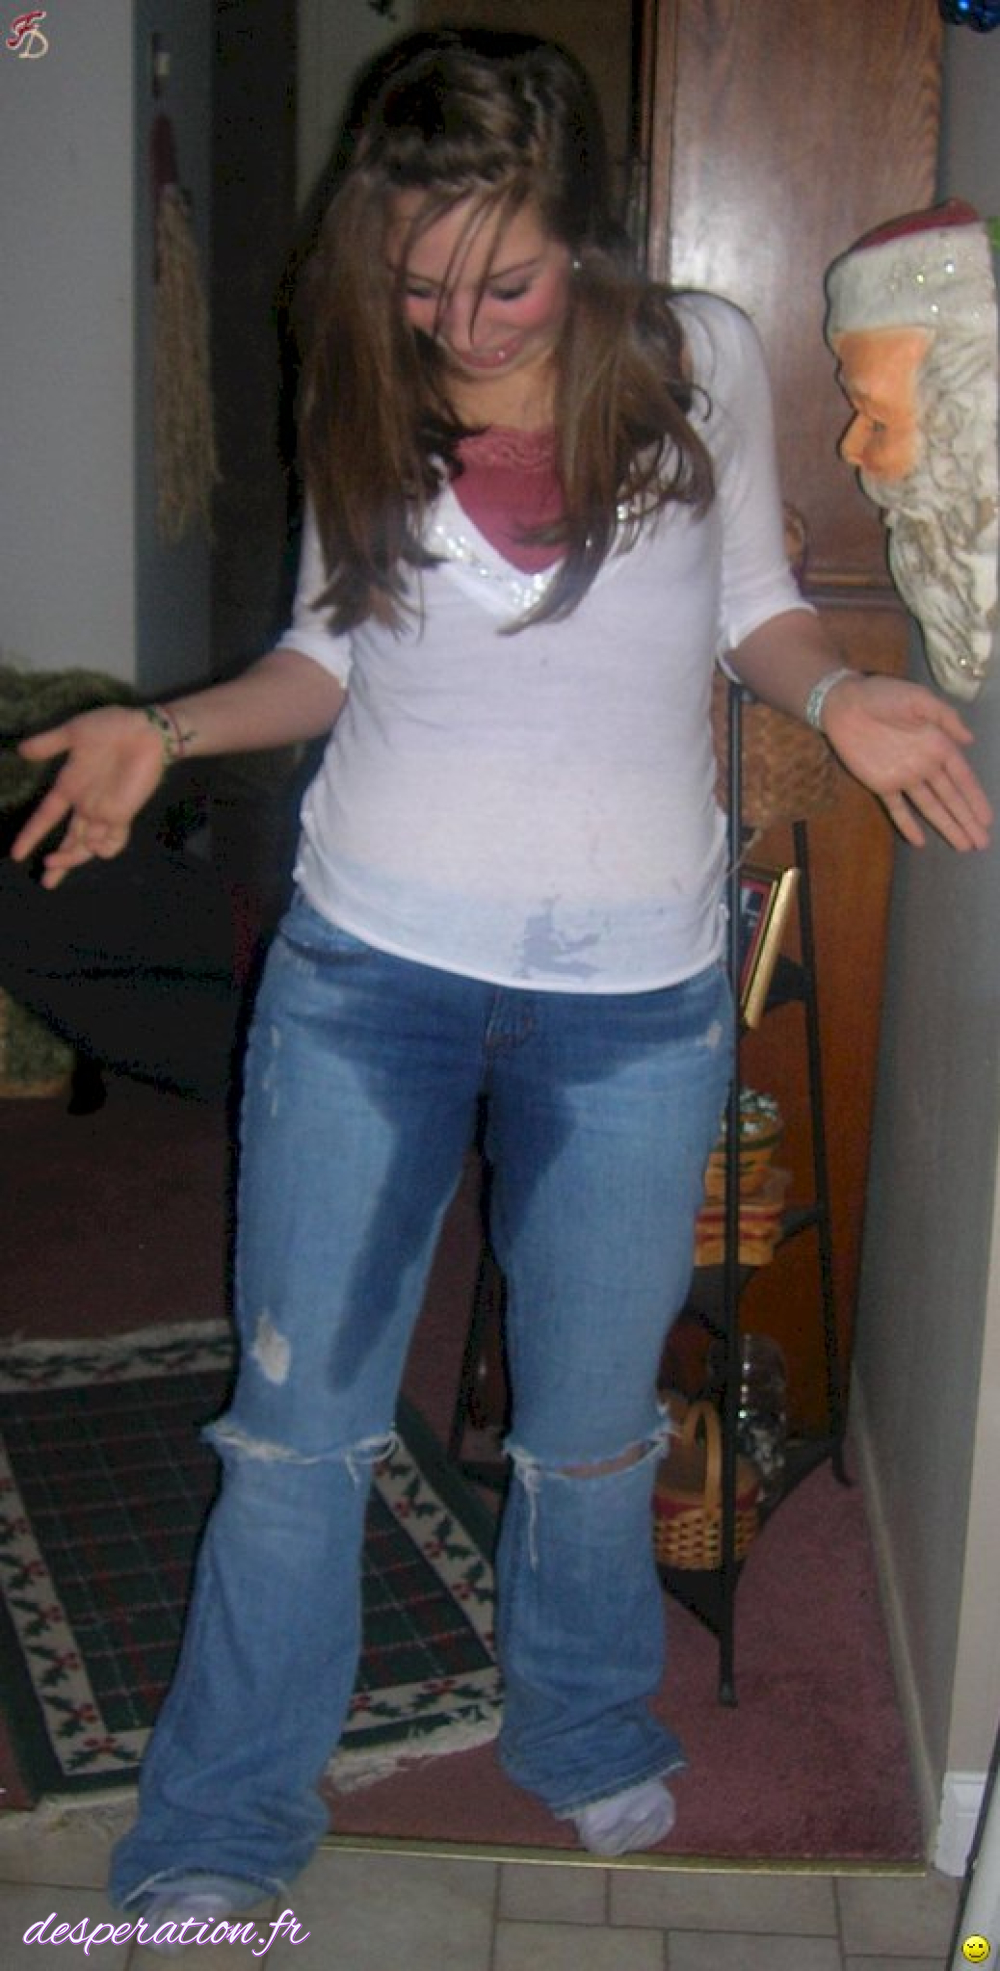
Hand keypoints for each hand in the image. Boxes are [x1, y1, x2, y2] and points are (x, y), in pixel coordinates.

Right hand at [9, 705, 166, 886]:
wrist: (146, 730)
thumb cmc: (111, 727)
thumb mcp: (73, 733)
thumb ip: (48, 743)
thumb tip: (21, 750)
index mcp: (69, 788)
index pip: (45, 817)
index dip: (31, 835)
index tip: (17, 855)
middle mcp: (85, 805)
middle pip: (69, 841)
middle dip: (59, 863)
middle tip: (47, 881)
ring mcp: (104, 812)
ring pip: (87, 846)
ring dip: (72, 857)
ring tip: (55, 861)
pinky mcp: (124, 813)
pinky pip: (113, 840)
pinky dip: (102, 849)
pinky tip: (92, 848)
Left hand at [820, 673, 991, 852]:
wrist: (845, 703)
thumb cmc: (885, 696)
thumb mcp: (920, 699)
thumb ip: (946, 718)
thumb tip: (970, 740)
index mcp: (938, 744)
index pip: (962, 778)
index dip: (974, 799)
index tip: (986, 820)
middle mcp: (925, 765)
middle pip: (950, 798)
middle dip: (966, 820)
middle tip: (982, 843)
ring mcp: (903, 777)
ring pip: (930, 807)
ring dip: (946, 826)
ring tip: (963, 846)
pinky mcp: (881, 784)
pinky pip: (897, 809)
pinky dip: (908, 825)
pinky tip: (920, 842)